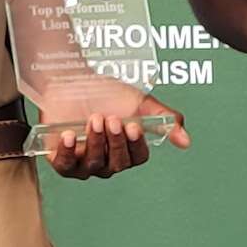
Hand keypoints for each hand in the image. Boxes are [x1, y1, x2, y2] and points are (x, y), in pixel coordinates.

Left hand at [44, 97, 191, 179]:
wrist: (72, 80)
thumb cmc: (105, 93)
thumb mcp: (139, 103)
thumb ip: (164, 119)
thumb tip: (186, 140)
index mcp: (126, 150)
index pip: (137, 158)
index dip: (135, 144)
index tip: (133, 125)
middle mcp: (106, 161)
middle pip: (116, 163)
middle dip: (115, 141)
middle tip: (111, 118)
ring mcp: (83, 163)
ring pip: (93, 164)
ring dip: (95, 141)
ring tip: (93, 118)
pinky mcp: (60, 159)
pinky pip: (65, 166)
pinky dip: (68, 153)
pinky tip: (70, 136)